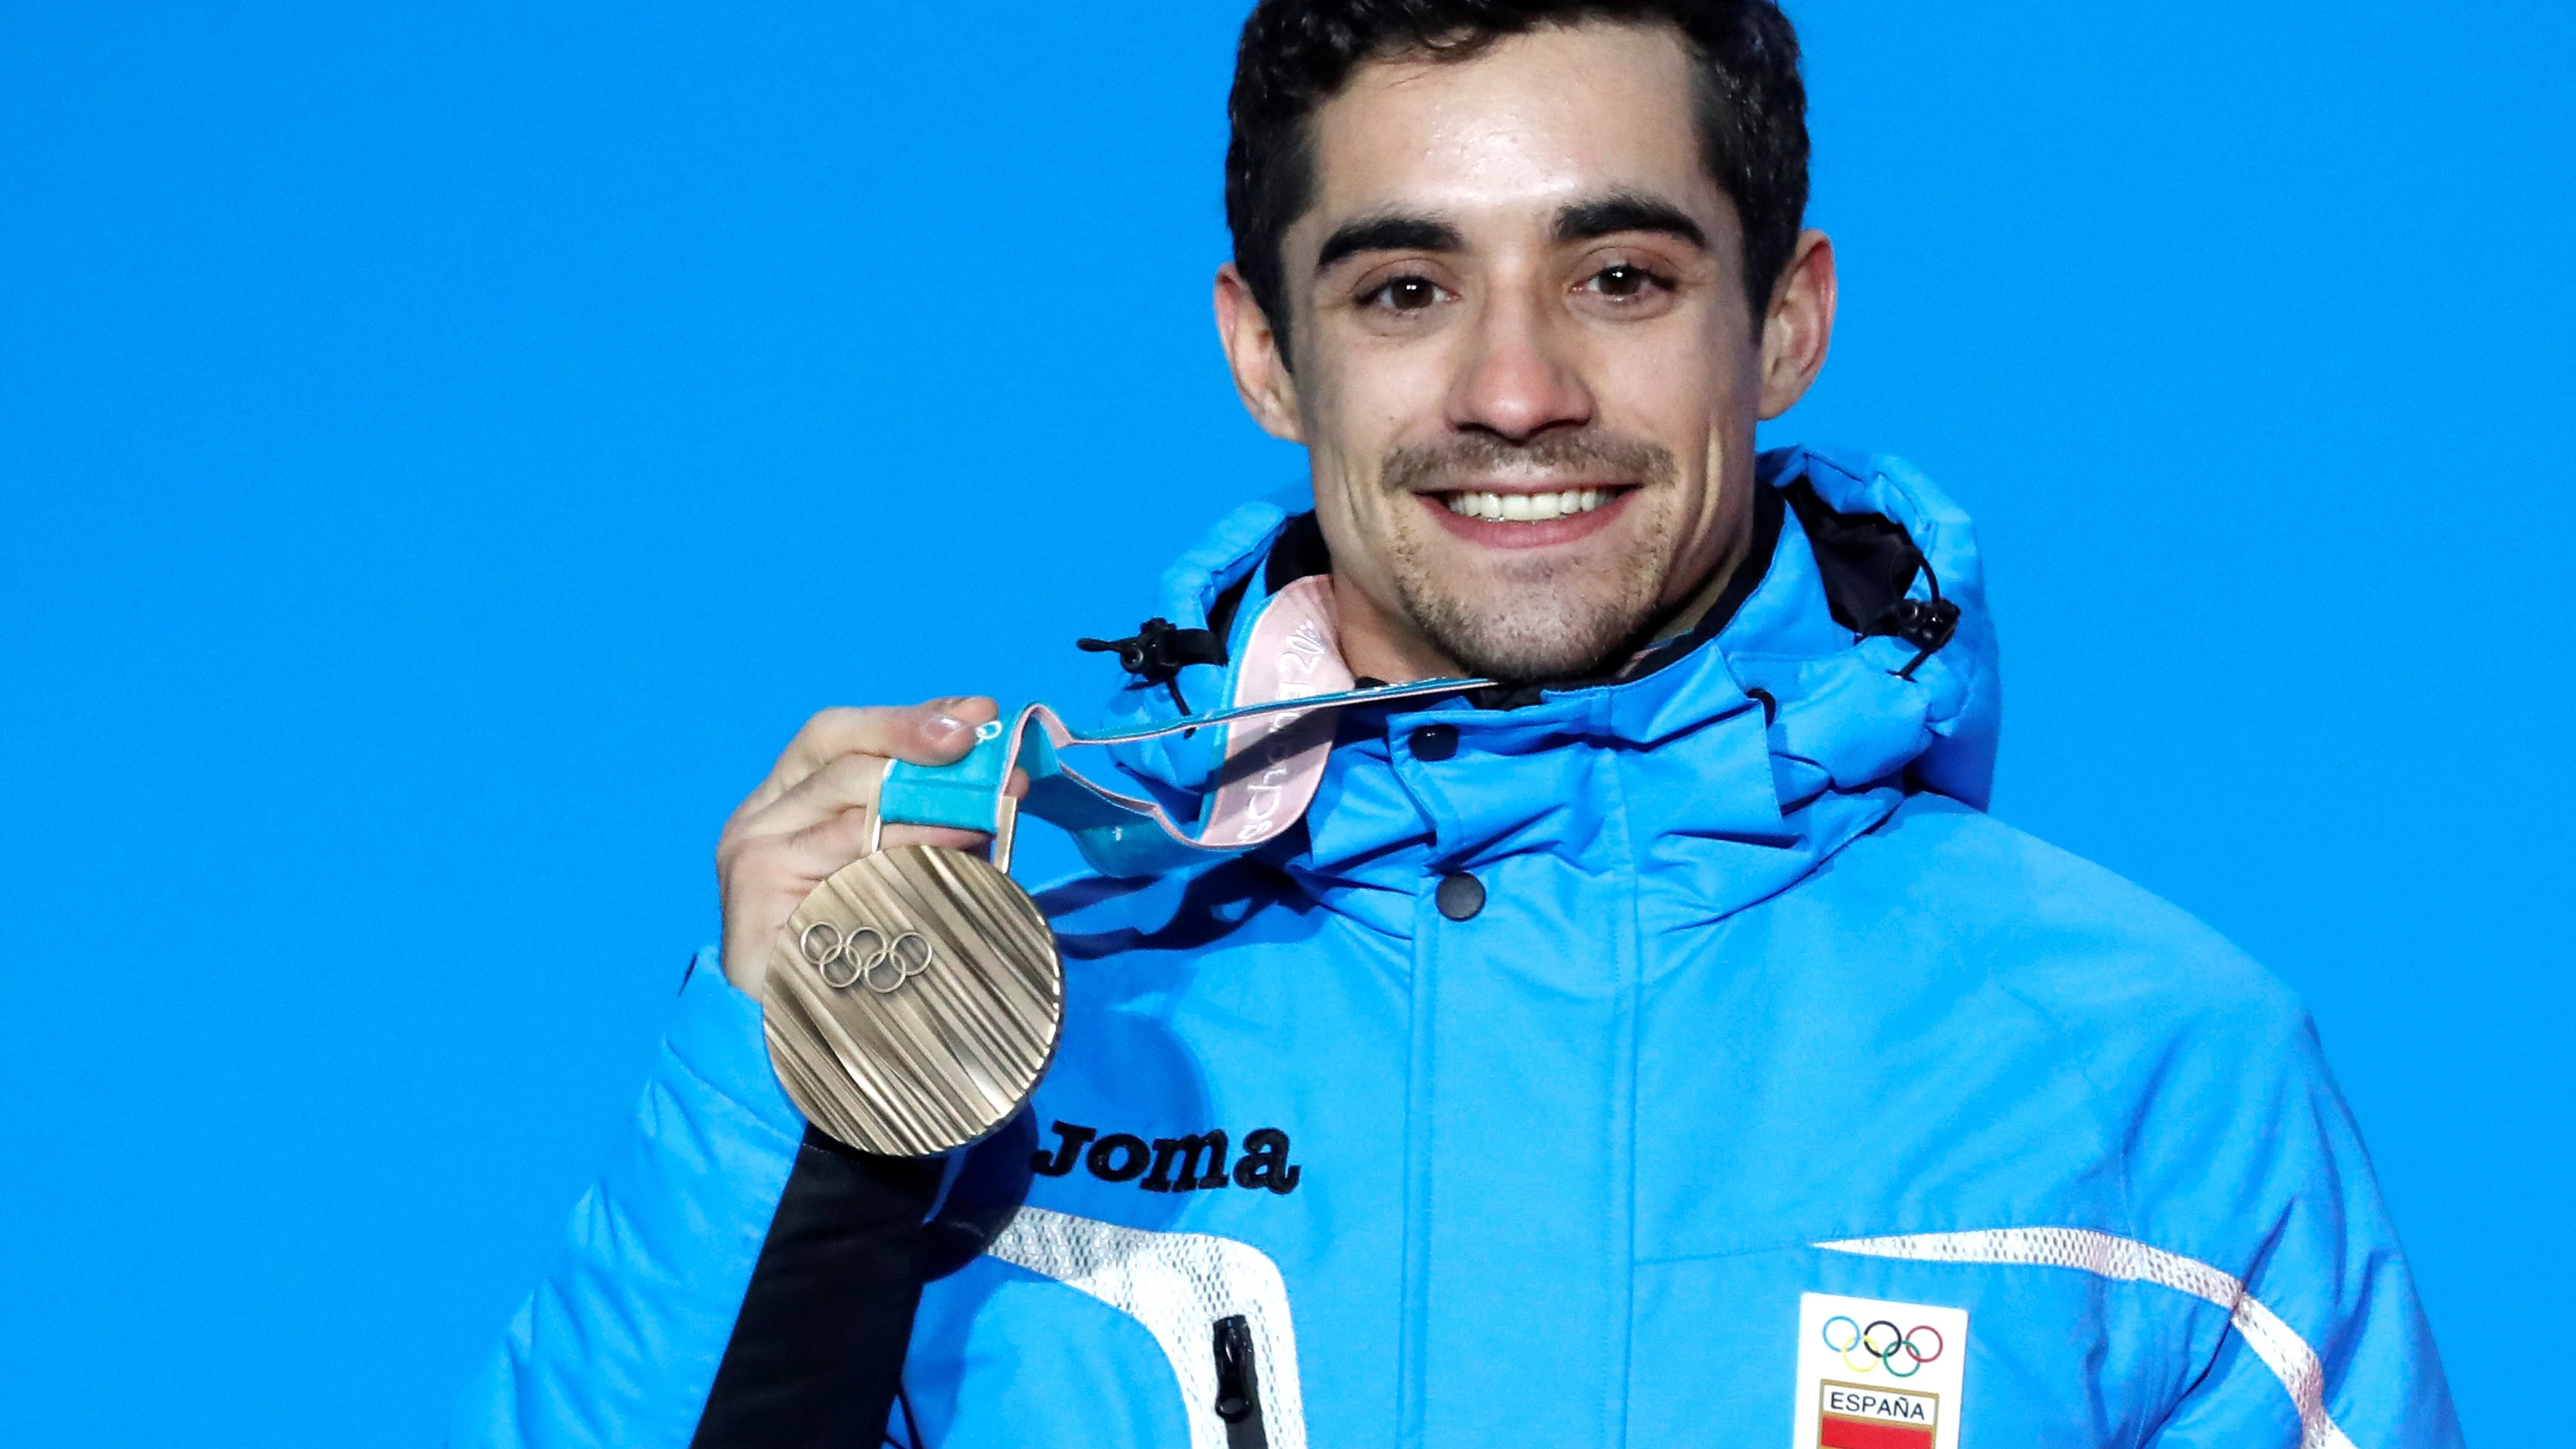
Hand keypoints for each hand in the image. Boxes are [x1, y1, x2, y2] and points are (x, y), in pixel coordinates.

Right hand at [716, 697, 999, 996]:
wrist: (786, 1047)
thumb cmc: (848, 960)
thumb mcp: (894, 873)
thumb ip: (926, 826)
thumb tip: (997, 779)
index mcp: (787, 802)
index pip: (841, 734)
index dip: (908, 718)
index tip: (976, 712)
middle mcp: (760, 817)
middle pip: (839, 751)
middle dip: (919, 744)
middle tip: (986, 751)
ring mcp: (751, 850)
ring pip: (848, 798)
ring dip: (928, 800)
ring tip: (988, 809)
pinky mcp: (754, 888)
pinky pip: (844, 850)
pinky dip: (907, 845)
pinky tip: (954, 853)